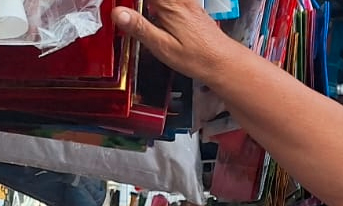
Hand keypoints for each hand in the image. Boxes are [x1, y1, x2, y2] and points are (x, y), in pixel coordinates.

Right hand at [114, 0, 231, 84]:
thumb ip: (140, 28)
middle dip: (136, 5)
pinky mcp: (190, 8)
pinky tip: (153, 15)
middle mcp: (179, 0)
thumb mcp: (163, 47)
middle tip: (124, 11)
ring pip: (162, 0)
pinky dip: (158, 7)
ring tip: (133, 13)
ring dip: (146, 7)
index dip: (128, 3)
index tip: (119, 8)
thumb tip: (118, 13)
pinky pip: (171, 1)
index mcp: (170, 5)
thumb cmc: (199, 59)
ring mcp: (186, 2)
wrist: (224, 63)